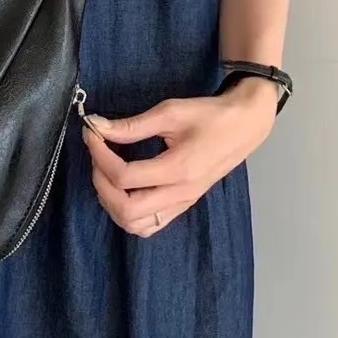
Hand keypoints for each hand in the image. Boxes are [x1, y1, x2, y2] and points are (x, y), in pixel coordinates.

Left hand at [83, 81, 278, 238]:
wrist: (245, 126)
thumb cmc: (211, 115)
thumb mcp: (170, 112)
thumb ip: (132, 125)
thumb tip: (96, 127)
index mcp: (178, 169)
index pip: (124, 176)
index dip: (100, 155)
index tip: (92, 134)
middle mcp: (180, 194)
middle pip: (125, 209)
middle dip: (101, 183)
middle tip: (98, 156)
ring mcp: (183, 204)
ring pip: (135, 224)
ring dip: (112, 203)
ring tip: (108, 173)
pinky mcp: (184, 206)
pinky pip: (149, 225)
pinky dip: (128, 214)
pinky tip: (124, 190)